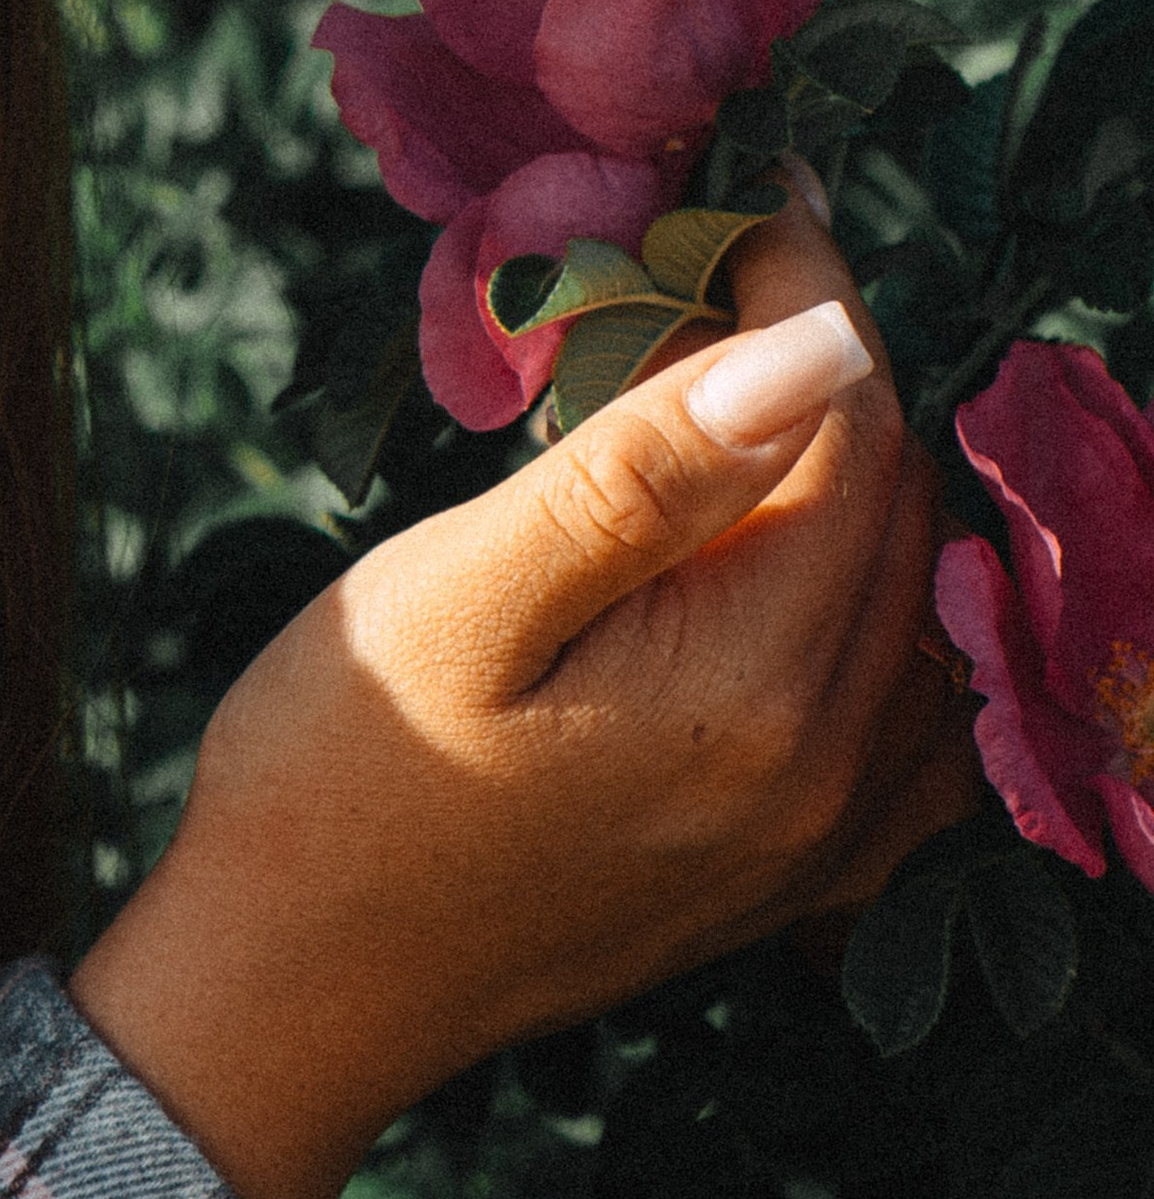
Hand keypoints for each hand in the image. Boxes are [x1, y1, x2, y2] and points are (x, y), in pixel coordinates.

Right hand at [71, 199, 977, 1198]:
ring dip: (847, 480)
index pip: (850, 428)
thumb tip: (815, 344)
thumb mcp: (459, 598)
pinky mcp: (793, 875)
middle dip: (822, 372)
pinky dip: (869, 608)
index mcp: (755, 689)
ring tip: (723, 408)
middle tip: (704, 285)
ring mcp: (823, 839)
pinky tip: (781, 569)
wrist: (286, 993)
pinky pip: (908, 712)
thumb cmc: (335, 780)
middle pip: (897, 507)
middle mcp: (829, 773)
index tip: (733, 205)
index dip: (804, 293)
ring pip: (912, 598)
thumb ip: (644, 474)